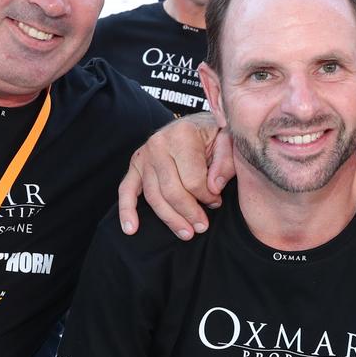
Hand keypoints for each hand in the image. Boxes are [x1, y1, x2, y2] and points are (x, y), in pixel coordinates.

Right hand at [118, 113, 235, 238]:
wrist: (198, 123)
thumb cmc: (215, 134)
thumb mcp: (228, 141)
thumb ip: (225, 162)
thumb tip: (213, 187)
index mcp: (183, 135)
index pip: (193, 179)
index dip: (207, 197)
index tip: (217, 201)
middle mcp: (159, 143)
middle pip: (172, 191)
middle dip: (189, 213)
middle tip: (202, 227)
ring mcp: (144, 154)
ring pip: (154, 196)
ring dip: (170, 219)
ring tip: (186, 233)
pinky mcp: (135, 165)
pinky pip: (126, 190)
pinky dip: (127, 211)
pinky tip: (131, 229)